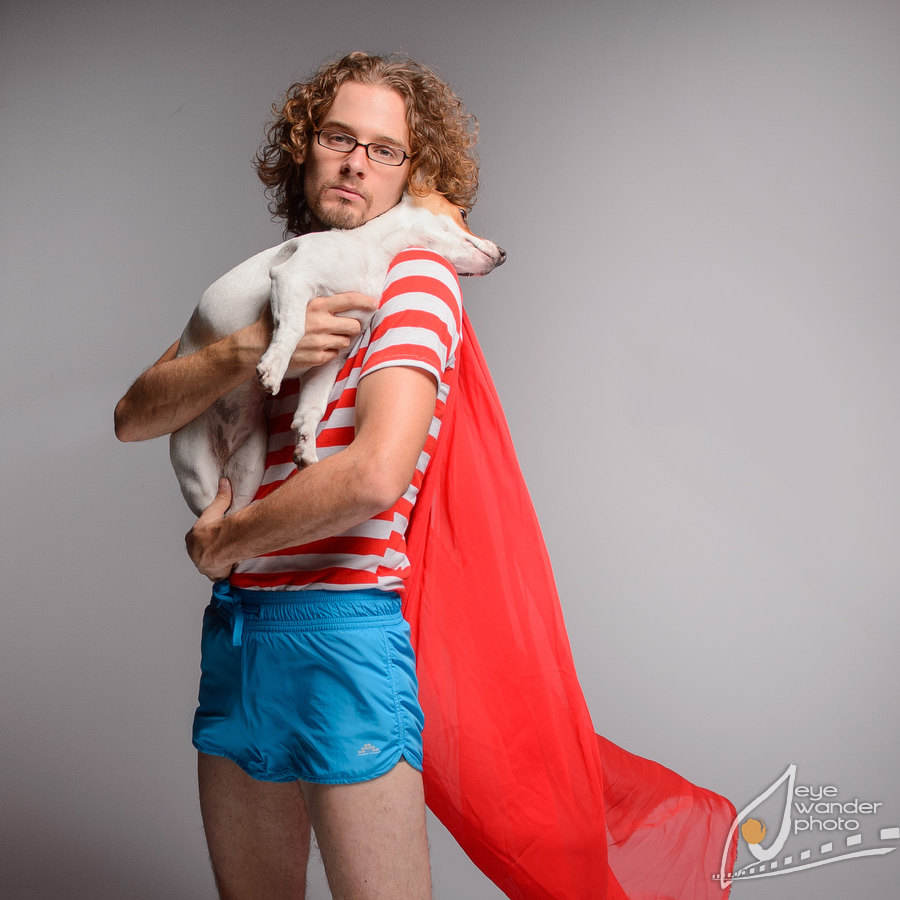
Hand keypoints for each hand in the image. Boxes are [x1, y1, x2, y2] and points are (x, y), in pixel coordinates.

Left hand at [185, 478, 234, 580]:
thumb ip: (220, 498)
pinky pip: (218, 573)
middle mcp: (195, 553)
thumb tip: (224, 482)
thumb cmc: (216, 529)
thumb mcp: (216, 510)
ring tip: (227, 558)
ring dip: (217, 562)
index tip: (217, 536)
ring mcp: (203, 564)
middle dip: (211, 551)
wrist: (221, 545)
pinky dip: (223, 571)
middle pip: (203, 552)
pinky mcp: (213, 573)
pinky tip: (230, 567)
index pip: (198, 538)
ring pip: (210, 563)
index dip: (208, 537)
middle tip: (223, 547)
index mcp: (192, 539)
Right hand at [239, 292, 378, 372]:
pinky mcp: (317, 357)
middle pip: (354, 325)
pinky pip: (335, 353)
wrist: (259, 344)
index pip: (350, 300)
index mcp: (316, 304)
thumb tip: (334, 289)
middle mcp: (320, 322)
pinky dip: (329, 351)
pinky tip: (317, 346)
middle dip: (353, 326)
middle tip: (346, 325)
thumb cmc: (276, 319)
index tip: (374, 304)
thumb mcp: (292, 300)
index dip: (366, 302)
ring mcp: (320, 341)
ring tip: (325, 336)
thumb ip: (313, 296)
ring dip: (340, 339)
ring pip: (346, 341)